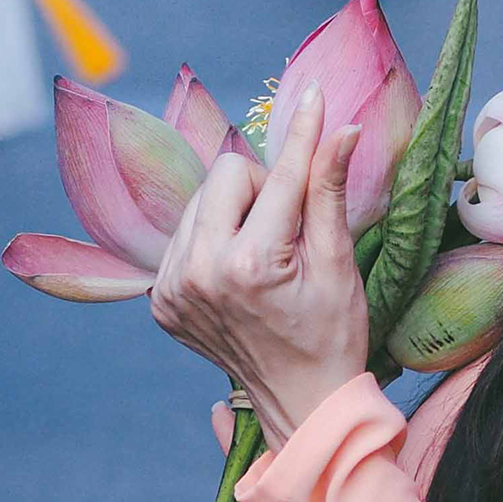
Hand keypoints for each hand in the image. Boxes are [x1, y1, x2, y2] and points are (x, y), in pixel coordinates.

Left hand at [148, 83, 370, 446]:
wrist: (300, 404)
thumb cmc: (331, 336)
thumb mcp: (338, 263)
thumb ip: (328, 191)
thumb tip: (341, 129)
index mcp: (249, 264)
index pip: (277, 177)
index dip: (303, 136)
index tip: (316, 97)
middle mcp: (199, 274)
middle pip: (224, 176)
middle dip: (262, 185)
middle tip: (291, 223)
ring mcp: (172, 290)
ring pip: (200, 203)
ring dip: (235, 211)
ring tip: (266, 250)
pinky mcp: (161, 302)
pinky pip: (184, 238)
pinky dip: (214, 240)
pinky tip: (240, 271)